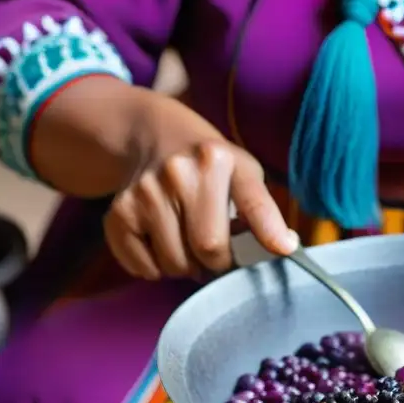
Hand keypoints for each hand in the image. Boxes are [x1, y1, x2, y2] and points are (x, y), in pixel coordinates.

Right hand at [103, 95, 296, 280]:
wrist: (151, 134)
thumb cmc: (209, 165)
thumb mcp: (242, 170)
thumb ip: (262, 208)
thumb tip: (284, 246)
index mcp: (218, 159)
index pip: (251, 204)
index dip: (269, 231)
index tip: (285, 249)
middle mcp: (179, 172)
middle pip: (209, 248)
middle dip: (218, 263)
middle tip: (217, 254)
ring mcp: (144, 192)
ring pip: (175, 264)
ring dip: (187, 267)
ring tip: (187, 242)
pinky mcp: (118, 213)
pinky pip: (144, 268)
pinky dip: (156, 268)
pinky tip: (161, 242)